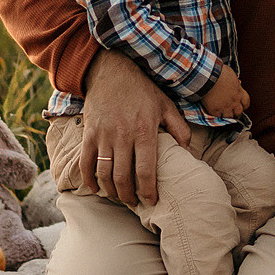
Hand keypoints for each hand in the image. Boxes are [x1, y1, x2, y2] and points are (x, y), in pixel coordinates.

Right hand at [78, 50, 191, 206]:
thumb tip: (188, 152)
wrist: (111, 71)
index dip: (148, 191)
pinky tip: (96, 188)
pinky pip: (85, 163)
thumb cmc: (142, 90)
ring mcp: (103, 136)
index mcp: (144, 131)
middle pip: (123, 178)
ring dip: (111, 191)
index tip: (151, 201)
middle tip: (135, 203)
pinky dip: (89, 180)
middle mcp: (123, 136)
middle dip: (129, 196)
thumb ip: (179, 129)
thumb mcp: (166, 105)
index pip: (146, 170)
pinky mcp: (89, 134)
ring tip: (120, 197)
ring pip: (104, 174)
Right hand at [202, 63, 249, 118]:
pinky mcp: (214, 110)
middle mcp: (234, 101)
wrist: (208, 77)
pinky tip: (216, 114)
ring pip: (230, 117)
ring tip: (225, 116)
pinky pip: (218, 117)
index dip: (244, 105)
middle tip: (234, 113)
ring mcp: (225, 107)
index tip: (241, 106)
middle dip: (237, 113)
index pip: (246, 102)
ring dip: (228, 116)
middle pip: (239, 112)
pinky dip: (218, 116)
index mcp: (239, 92)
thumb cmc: (219, 72)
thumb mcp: (231, 74)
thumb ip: (236, 81)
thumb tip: (239, 82)